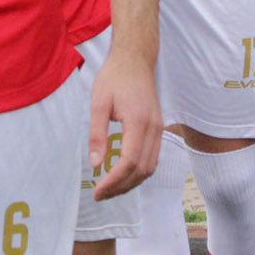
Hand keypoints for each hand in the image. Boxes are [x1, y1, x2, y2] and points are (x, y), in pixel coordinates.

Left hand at [88, 42, 162, 200]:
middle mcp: (154, 128)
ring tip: (110, 189)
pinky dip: (139, 173)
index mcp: (139, 122)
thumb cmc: (114, 78)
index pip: (129, 162)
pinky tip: (123, 175)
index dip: (114, 181)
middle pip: (142, 170)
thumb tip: (95, 163)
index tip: (97, 190)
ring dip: (131, 183)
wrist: (135, 60)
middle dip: (122, 187)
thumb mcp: (98, 103)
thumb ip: (97, 134)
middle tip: (100, 194)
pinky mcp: (158, 129)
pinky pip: (153, 158)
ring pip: (150, 167)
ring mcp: (159, 129)